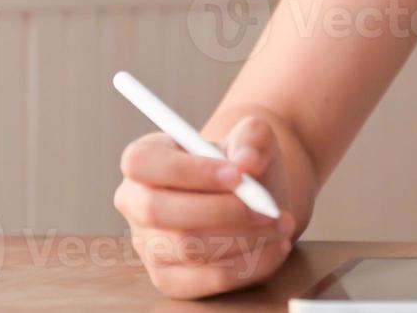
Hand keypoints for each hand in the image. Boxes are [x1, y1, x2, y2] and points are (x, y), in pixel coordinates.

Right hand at [115, 115, 296, 298]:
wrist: (255, 198)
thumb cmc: (243, 163)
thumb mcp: (252, 137)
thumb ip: (252, 137)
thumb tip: (247, 160)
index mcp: (144, 159)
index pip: (142, 163)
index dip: (187, 170)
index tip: (238, 174)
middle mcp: (136, 203)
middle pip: (158, 211)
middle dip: (220, 211)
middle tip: (266, 208)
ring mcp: (149, 245)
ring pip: (187, 249)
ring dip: (242, 238)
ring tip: (280, 223)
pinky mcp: (170, 279)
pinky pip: (206, 280)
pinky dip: (248, 266)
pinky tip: (275, 247)